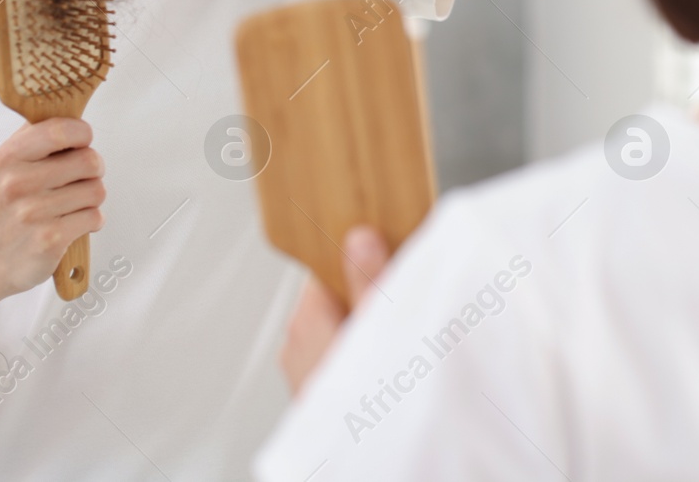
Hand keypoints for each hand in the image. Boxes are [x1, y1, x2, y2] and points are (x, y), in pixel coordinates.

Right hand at [0, 117, 105, 300]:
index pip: (62, 129)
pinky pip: (95, 217)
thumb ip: (41, 134)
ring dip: (91, 198)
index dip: (82, 134)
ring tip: (70, 204)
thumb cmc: (12, 203)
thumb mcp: (14, 161)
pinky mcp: (49, 239)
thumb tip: (74, 110)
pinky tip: (71, 223)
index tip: (80, 142)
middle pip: (90, 160)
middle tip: (78, 178)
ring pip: (97, 190)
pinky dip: (91, 221)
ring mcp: (33, 212)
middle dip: (93, 170)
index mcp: (11, 155)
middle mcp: (19, 182)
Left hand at [279, 225, 389, 394]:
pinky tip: (384, 366)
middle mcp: (297, 343)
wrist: (365, 462)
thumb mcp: (378, 331)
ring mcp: (304, 369)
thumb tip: (360, 239)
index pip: (330, 264)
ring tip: (397, 337)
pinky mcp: (316, 390)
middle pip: (336, 294)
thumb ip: (369, 282)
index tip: (388, 255)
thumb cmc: (363, 410)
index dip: (361, 257)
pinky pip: (340, 354)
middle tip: (401, 300)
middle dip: (369, 294)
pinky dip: (361, 352)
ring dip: (367, 326)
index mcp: (306, 318)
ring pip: (340, 326)